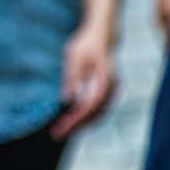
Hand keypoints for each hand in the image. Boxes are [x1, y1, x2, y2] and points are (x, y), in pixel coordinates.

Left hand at [51, 23, 115, 140]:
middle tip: (57, 134)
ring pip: (98, 114)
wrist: (102, 35)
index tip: (61, 128)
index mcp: (105, 81)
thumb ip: (72, 77)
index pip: (89, 107)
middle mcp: (112, 89)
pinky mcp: (108, 91)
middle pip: (95, 115)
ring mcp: (112, 91)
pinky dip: (86, 116)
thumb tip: (67, 100)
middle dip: (77, 126)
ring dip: (82, 124)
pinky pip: (98, 108)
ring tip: (63, 130)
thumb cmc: (86, 44)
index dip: (75, 120)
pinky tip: (73, 120)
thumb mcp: (75, 57)